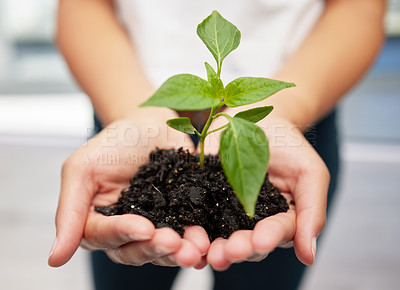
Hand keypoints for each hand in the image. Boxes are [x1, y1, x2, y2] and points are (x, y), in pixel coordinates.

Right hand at [48, 110, 209, 267]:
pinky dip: (197, 241)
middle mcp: (126, 230)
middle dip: (156, 248)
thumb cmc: (113, 142)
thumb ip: (70, 212)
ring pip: (163, 250)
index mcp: (98, 221)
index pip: (106, 236)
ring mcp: (156, 225)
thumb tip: (54, 260)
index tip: (145, 228)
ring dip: (180, 252)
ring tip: (196, 247)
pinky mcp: (181, 217)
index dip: (124, 234)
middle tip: (175, 243)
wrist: (150, 124)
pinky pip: (188, 234)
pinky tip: (207, 243)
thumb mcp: (83, 168)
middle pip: (136, 251)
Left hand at [203, 116, 329, 269]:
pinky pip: (197, 215)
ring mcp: (226, 212)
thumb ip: (312, 211)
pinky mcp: (204, 198)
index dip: (268, 238)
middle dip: (239, 248)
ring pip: (221, 237)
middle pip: (247, 243)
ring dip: (216, 247)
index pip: (277, 233)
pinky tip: (189, 235)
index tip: (260, 242)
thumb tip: (309, 257)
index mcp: (281, 219)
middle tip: (230, 251)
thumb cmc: (289, 146)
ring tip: (210, 252)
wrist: (257, 120)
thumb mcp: (310, 172)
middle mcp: (253, 222)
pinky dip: (193, 228)